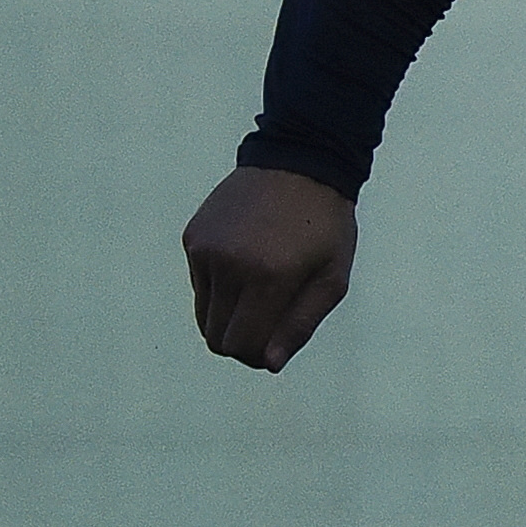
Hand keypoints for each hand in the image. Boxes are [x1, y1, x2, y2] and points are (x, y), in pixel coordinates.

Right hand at [183, 165, 356, 371]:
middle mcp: (230, 264)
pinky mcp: (193, 237)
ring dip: (228, 317)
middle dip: (241, 344)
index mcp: (268, 278)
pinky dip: (219, 288)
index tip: (273, 349)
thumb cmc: (325, 227)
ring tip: (259, 296)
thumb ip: (299, 326)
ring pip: (204, 315)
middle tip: (267, 327)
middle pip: (217, 337)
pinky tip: (246, 264)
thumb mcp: (332, 279)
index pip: (243, 346)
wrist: (298, 162)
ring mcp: (206, 249)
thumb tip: (267, 364)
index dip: (256, 358)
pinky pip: (200, 285)